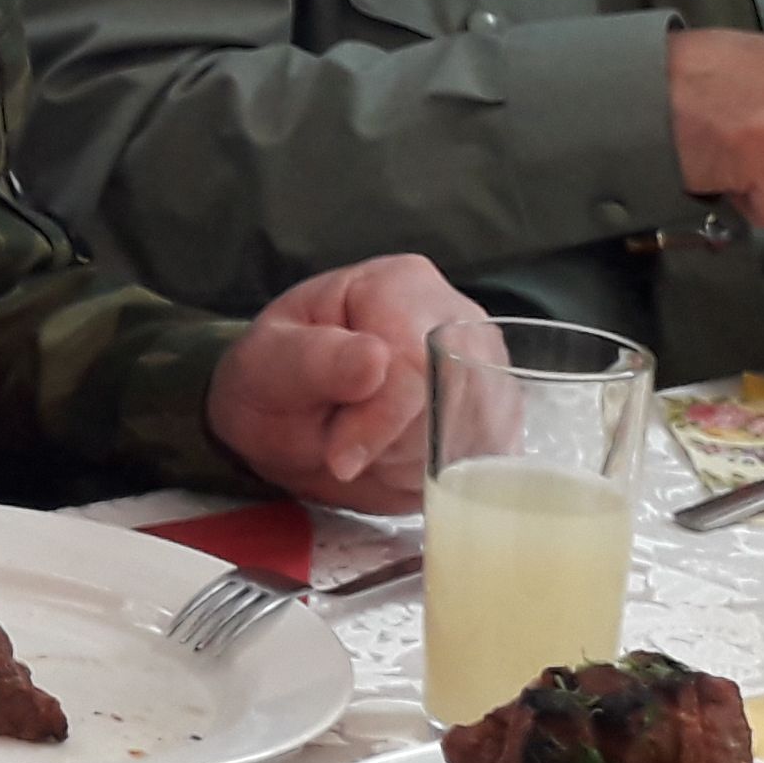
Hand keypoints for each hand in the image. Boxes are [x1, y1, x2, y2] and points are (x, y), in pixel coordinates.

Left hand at [211, 255, 464, 511]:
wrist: (288, 418)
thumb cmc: (276, 378)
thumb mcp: (268, 366)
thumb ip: (316, 361)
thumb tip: (375, 359)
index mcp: (401, 284)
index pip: (417, 359)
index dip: (381, 418)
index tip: (339, 456)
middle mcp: (459, 318)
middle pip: (457, 401)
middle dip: (394, 445)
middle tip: (341, 445)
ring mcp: (486, 368)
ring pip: (474, 439)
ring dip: (411, 464)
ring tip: (363, 446)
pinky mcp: (495, 416)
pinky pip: (484, 463)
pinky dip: (435, 478)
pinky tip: (394, 461)